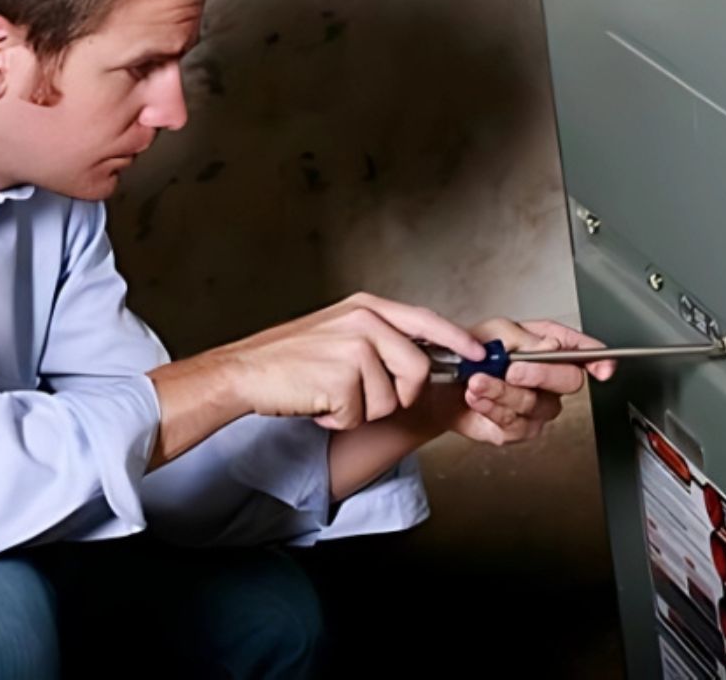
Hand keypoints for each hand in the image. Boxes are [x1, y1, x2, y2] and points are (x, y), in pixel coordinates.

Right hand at [213, 292, 485, 430]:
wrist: (244, 371)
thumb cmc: (289, 358)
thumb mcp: (338, 331)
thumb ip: (379, 338)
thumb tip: (421, 360)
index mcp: (366, 307)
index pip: (426, 321)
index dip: (457, 340)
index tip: (480, 354)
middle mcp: (365, 322)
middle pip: (418, 370)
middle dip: (397, 394)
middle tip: (361, 394)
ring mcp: (354, 348)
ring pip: (390, 399)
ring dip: (361, 409)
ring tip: (330, 393)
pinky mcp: (343, 378)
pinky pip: (361, 415)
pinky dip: (340, 419)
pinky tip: (318, 402)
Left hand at [434, 318, 613, 446]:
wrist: (440, 383)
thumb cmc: (470, 353)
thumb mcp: (495, 331)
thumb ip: (528, 339)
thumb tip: (553, 346)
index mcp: (549, 347)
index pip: (584, 352)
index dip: (598, 359)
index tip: (602, 368)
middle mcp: (549, 378)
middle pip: (569, 381)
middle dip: (540, 374)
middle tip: (512, 370)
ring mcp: (537, 406)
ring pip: (537, 403)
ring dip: (502, 391)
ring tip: (477, 381)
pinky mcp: (519, 429)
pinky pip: (516, 424)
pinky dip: (492, 408)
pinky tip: (477, 398)